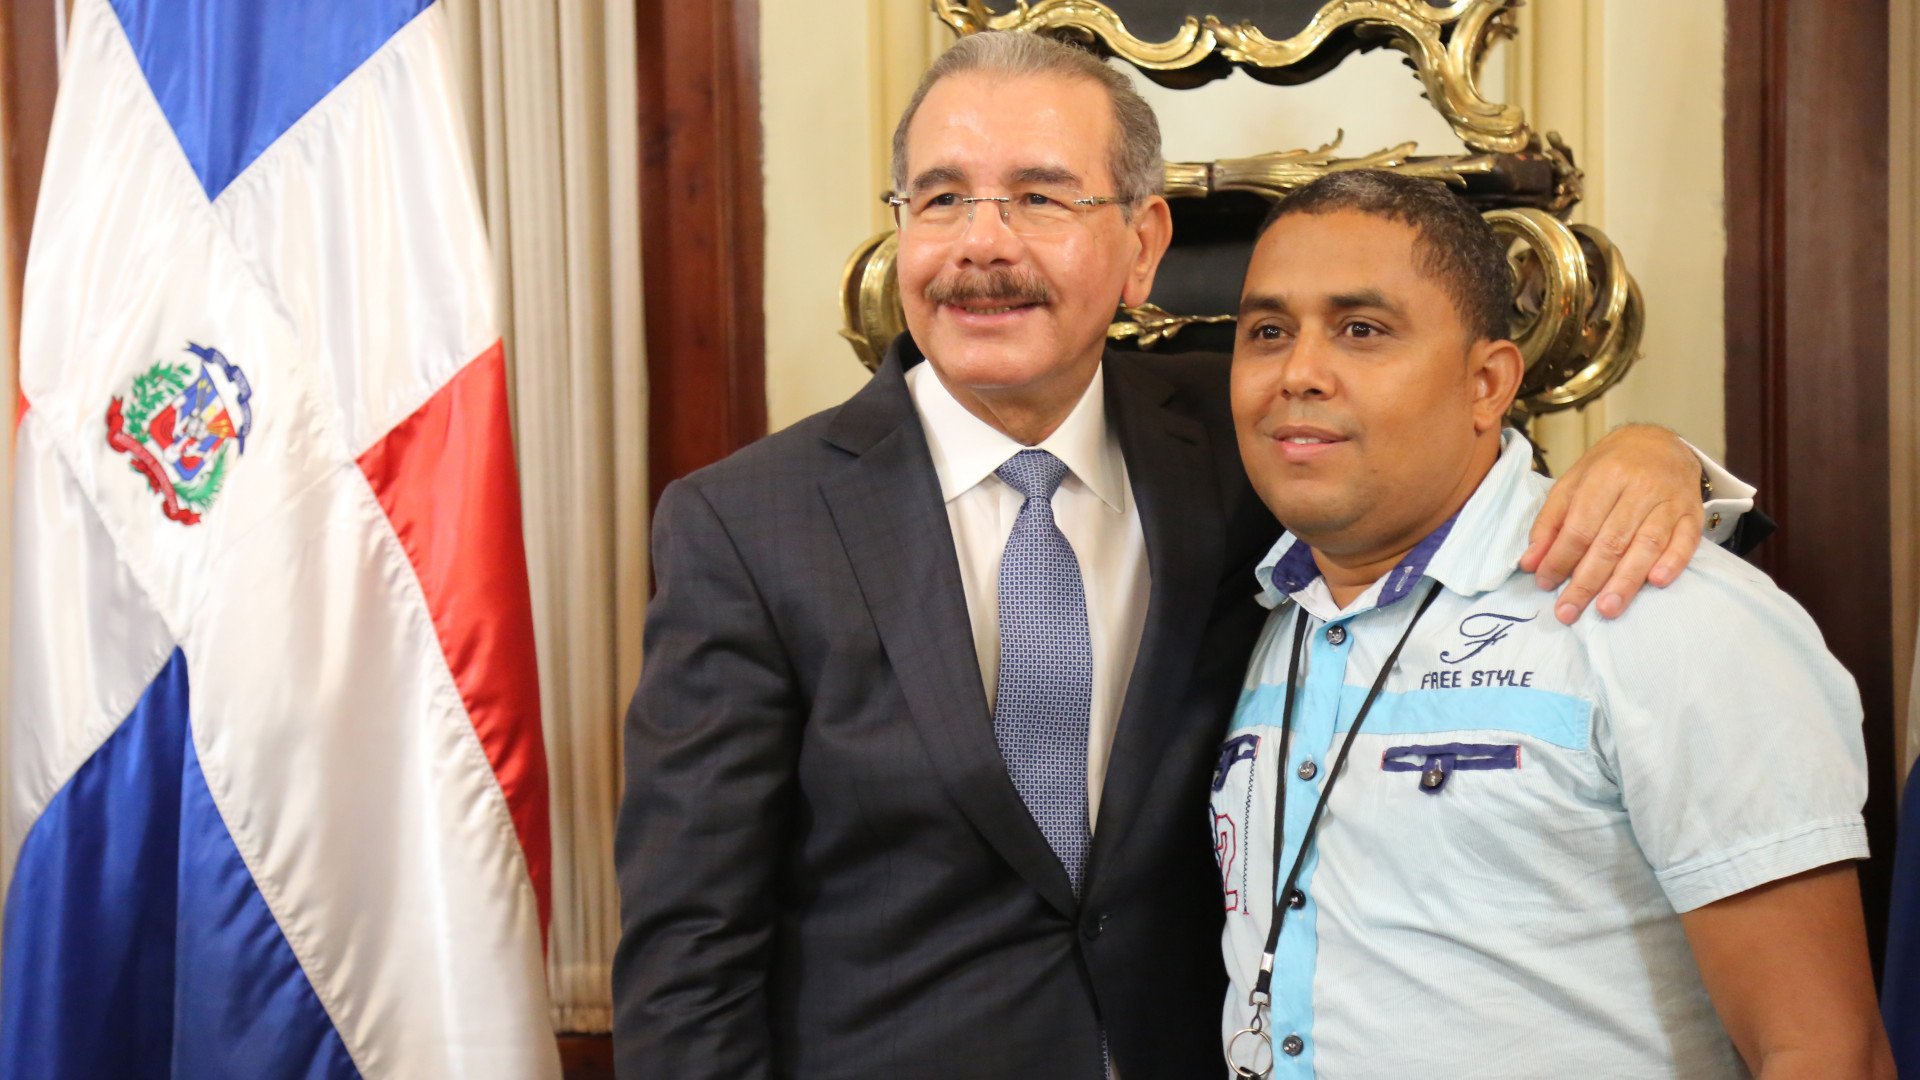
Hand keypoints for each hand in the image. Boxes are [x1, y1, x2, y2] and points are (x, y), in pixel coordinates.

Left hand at [1520, 424, 1705, 624]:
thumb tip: (1531, 562)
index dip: (1560, 558)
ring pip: (1647, 544)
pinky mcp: (1693, 513)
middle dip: (1587, 580)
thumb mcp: (1572, 484)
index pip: (1579, 526)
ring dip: (1626, 580)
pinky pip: (1686, 540)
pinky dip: (1673, 562)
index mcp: (1605, 476)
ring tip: (1607, 608)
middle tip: (1569, 611)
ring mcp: (1669, 501)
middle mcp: (1639, 487)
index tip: (1546, 584)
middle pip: (1611, 541)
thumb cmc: (1610, 467)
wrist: (1661, 443)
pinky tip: (1658, 582)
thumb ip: (1550, 523)